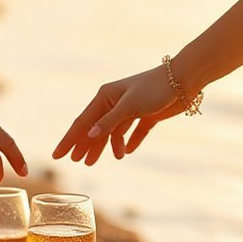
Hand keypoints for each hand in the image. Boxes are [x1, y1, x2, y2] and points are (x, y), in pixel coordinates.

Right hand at [53, 65, 186, 164]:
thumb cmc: (155, 88)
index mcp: (105, 97)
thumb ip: (109, 122)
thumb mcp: (129, 106)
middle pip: (95, 128)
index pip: (82, 123)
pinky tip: (126, 152)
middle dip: (85, 145)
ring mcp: (131, 109)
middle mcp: (115, 102)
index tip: (58, 155)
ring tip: (97, 162)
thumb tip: (88, 136)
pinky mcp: (147, 114)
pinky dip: (130, 141)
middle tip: (77, 162)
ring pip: (113, 132)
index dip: (69, 140)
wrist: (184, 79)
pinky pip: (134, 131)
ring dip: (106, 146)